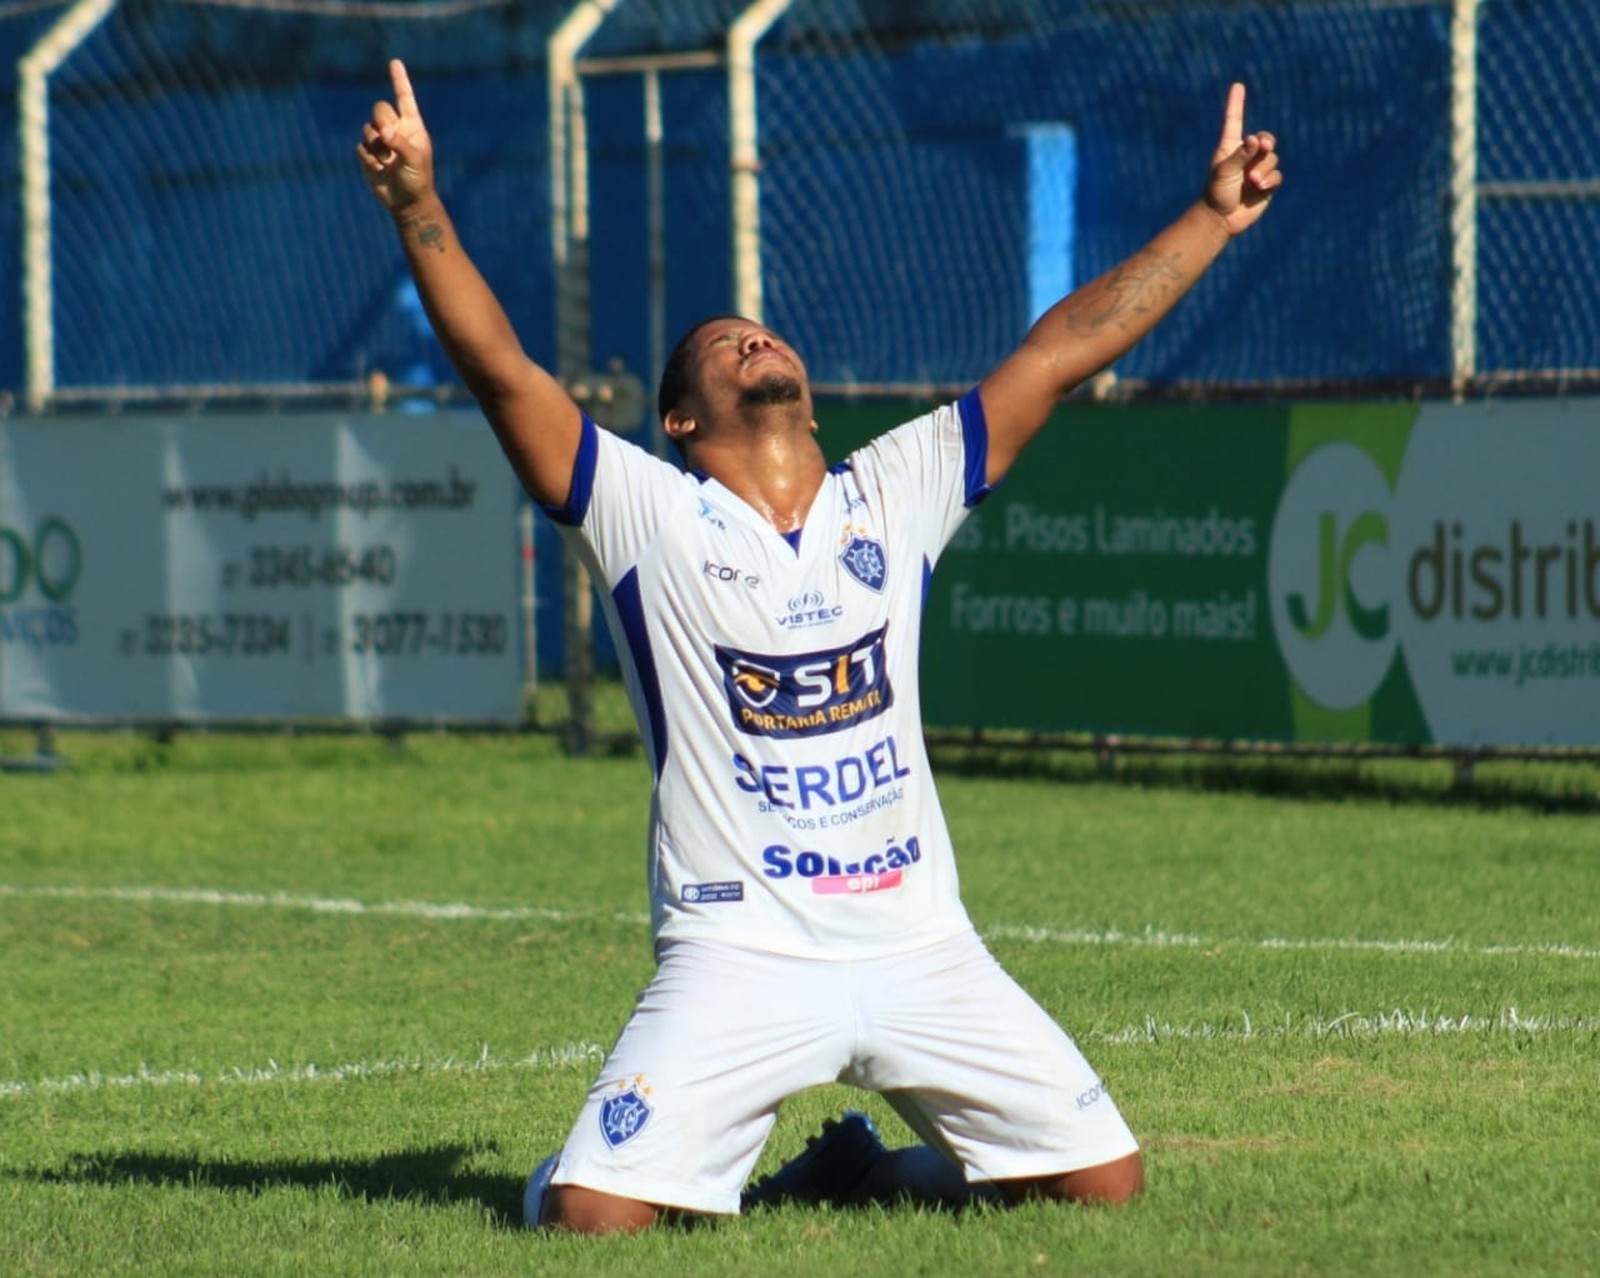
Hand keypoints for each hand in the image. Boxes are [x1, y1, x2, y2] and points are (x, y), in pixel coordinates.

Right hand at [357, 59, 432, 212]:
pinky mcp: (368, 154)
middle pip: (379, 109)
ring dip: (375, 146)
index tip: (394, 62)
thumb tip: (383, 132)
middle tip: (388, 139)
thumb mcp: (415, 160)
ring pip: (367, 129)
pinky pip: (361, 147)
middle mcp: (396, 129)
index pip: (404, 98)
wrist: (407, 202)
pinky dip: (368, 159)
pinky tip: (380, 170)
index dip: (399, 80)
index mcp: (412, 126)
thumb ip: (401, 143)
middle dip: (380, 121)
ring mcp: (381, 141)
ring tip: (388, 162)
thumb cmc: (418, 180)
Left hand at [1203, 83, 1280, 236]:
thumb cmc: (1216, 193)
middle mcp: (1246, 156)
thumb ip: (1240, 154)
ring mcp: (1257, 170)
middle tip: (1263, 146)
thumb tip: (1255, 139)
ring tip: (1252, 180)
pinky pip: (1276, 175)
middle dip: (1267, 142)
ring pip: (1272, 159)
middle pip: (1265, 139)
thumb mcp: (1224, 171)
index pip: (1234, 121)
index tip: (1237, 86)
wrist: (1221, 219)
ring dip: (1264, 167)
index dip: (1236, 104)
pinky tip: (1260, 186)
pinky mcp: (1267, 185)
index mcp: (1230, 148)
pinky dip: (1270, 179)